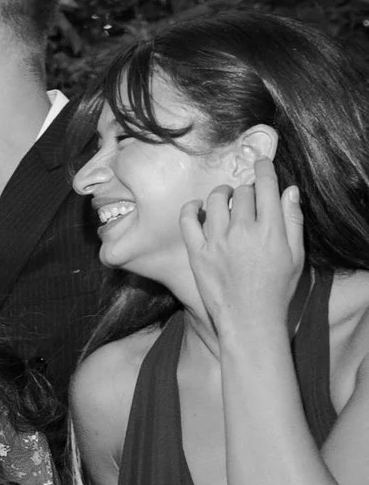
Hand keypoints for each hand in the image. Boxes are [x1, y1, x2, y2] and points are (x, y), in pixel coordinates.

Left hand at [180, 133, 303, 341]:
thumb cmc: (277, 290)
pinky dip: (191, 208)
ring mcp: (217, 241)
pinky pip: (187, 219)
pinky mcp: (197, 253)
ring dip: (222, 194)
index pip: (266, 186)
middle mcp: (243, 231)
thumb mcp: (295, 255)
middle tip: (248, 197)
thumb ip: (293, 221)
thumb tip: (289, 190)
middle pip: (243, 192)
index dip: (264, 169)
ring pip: (216, 200)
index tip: (261, 163)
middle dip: (247, 189)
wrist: (250, 320)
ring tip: (226, 199)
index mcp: (271, 229)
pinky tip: (197, 207)